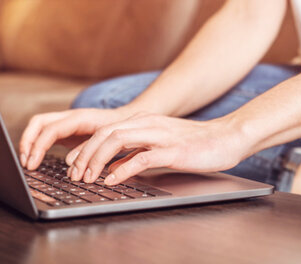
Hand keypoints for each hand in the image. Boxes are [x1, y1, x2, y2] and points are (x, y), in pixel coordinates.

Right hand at [19, 107, 140, 169]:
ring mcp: (66, 122)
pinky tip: (35, 159)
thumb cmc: (122, 130)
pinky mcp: (66, 130)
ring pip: (38, 126)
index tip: (32, 163)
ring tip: (27, 163)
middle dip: (28, 142)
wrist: (130, 120)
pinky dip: (37, 145)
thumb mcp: (109, 141)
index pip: (51, 129)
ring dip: (29, 143)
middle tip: (26, 163)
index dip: (39, 146)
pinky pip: (45, 133)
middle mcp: (70, 116)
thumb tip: (71, 166)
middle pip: (38, 122)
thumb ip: (89, 151)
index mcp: (79, 117)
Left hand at [65, 112, 251, 184]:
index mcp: (142, 121)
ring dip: (97, 160)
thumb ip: (135, 153)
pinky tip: (113, 179)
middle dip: (84, 154)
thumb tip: (112, 167)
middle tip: (74, 174)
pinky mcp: (172, 149)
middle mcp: (147, 124)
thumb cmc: (195, 144)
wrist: (228, 137)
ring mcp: (159, 135)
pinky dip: (122, 168)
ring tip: (88, 177)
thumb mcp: (158, 146)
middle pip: (104, 134)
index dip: (84, 148)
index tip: (71, 165)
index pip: (103, 131)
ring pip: (116, 140)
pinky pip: (141, 157)